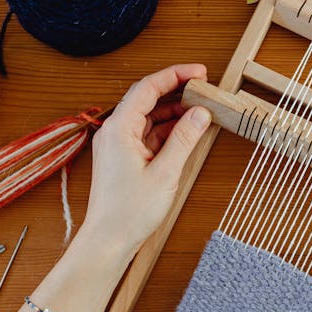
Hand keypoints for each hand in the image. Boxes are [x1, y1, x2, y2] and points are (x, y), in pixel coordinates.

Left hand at [82, 64, 210, 254]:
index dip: (175, 75)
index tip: (199, 72)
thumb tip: (200, 113)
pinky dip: (167, 131)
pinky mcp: (124, 158)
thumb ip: (184, 139)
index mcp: (119, 128)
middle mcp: (114, 132)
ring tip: (200, 110)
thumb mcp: (165, 173)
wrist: (109, 240)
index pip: (148, 88)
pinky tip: (186, 132)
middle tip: (203, 88)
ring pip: (149, 118)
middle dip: (176, 91)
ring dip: (174, 112)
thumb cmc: (128, 212)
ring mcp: (118, 145)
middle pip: (147, 99)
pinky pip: (148, 135)